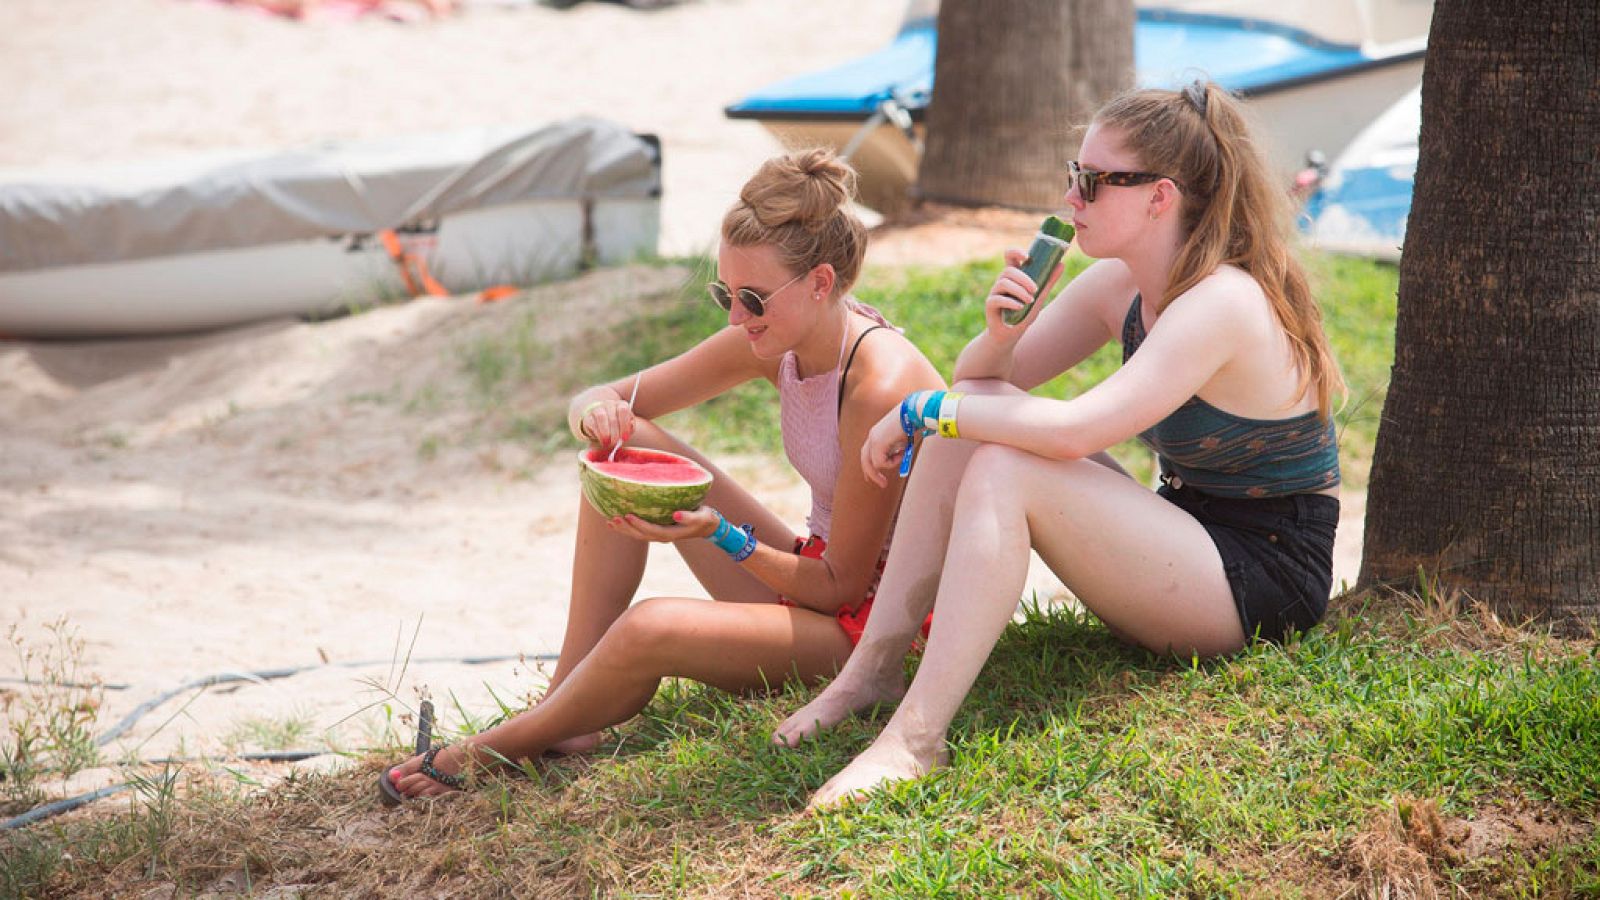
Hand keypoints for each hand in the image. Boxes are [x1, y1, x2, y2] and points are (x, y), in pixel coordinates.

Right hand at [574, 395, 635, 449]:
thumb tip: (626, 434)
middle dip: (615, 433)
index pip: (623, 410)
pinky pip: (593, 424)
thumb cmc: (618, 426)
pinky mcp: (588, 416)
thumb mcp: (626, 427)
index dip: (624, 424)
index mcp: (621, 405)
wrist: (602, 425)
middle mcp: (609, 404)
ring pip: (601, 417)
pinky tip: (603, 441)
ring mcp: (598, 409)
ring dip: (606, 432)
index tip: (624, 437)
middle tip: (615, 443)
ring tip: (608, 442)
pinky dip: (599, 434)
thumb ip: (629, 428)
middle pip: (613, 417)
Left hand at [605, 506, 719, 542]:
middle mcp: (662, 536)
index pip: (652, 530)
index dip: (639, 524)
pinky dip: (627, 528)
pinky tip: (617, 521)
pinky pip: (639, 531)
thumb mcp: (701, 517)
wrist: (706, 526)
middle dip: (626, 528)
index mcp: (671, 534)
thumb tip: (677, 514)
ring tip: (610, 521)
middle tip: (613, 518)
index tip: (628, 515)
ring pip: (637, 535)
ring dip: (623, 529)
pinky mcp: (656, 530)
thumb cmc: (704, 519)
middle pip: (640, 535)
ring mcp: (658, 535)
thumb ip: (690, 517)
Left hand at [859, 405, 910, 487]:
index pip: (867, 453)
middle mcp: (872, 436)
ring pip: (874, 464)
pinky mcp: (877, 444)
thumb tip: (896, 460)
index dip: (868, 467)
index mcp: (876, 433)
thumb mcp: (902, 440)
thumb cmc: (913, 424)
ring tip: (903, 453)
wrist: (914, 412)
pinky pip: (881, 463)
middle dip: (872, 474)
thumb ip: (896, 450)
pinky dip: (893, 462)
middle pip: (865, 460)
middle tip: (883, 484)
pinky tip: (902, 451)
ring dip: (891, 463)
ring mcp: (873, 440)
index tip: (870, 478)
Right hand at [982, 249, 1059, 338]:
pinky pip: (997, 299)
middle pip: (1009, 271)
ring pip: (1003, 283)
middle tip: (1035, 289)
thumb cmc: (1024, 313)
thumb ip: (1048, 281)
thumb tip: (1061, 264)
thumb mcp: (1039, 296)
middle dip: (1023, 279)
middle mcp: (1002, 282)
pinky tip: (1019, 307)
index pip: (1009, 256)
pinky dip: (1010, 302)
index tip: (1027, 257)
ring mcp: (994, 293)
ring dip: (1019, 291)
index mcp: (1013, 276)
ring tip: (1030, 301)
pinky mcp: (990, 305)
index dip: (1015, 252)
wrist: (1011, 334)